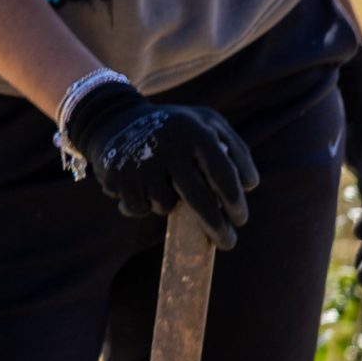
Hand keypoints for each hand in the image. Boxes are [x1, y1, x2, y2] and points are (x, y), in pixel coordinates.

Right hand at [64, 83, 259, 248]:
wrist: (113, 117)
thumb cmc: (173, 127)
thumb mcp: (205, 122)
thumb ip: (234, 149)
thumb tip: (248, 185)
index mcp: (195, 131)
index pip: (223, 174)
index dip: (235, 202)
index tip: (240, 220)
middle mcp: (169, 145)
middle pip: (199, 200)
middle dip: (217, 227)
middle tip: (228, 243)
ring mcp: (142, 161)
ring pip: (165, 206)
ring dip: (168, 206)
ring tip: (163, 188)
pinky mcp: (118, 175)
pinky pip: (138, 208)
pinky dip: (141, 206)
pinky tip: (140, 188)